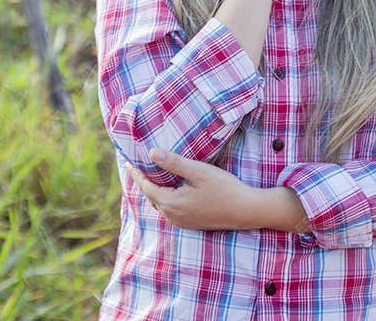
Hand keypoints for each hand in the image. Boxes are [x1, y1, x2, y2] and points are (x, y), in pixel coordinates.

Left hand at [125, 148, 310, 233]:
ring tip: (151, 175)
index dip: (136, 174)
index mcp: (172, 204)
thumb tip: (151, 153)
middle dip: (144, 182)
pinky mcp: (191, 223)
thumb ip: (174, 163)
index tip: (128, 162)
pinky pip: (171, 209)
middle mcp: (173, 216)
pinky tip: (170, 188)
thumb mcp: (199, 171)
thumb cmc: (225, 189)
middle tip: (137, 166)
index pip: (146, 187)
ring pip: (161, 204)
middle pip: (152, 197)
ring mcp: (182, 222)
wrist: (247, 210)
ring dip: (155, 190)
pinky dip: (165, 197)